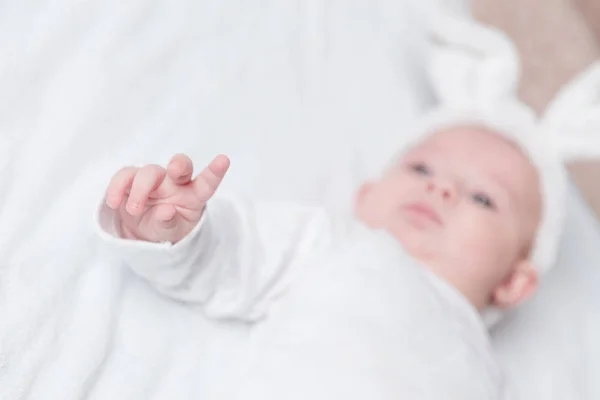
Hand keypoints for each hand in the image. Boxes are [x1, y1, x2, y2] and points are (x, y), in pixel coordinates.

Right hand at [105, 154, 229, 242]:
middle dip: (179, 164)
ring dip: (140, 189)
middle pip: (180, 166)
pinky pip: (125, 175)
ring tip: (134, 210)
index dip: (215, 172)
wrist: (141, 234)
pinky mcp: (131, 180)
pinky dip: (117, 187)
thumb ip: (169, 224)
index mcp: (193, 196)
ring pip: (149, 171)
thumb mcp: (171, 234)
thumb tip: (166, 211)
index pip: (206, 183)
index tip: (224, 160)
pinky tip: (114, 203)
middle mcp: (176, 183)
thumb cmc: (165, 229)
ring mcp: (154, 180)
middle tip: (175, 170)